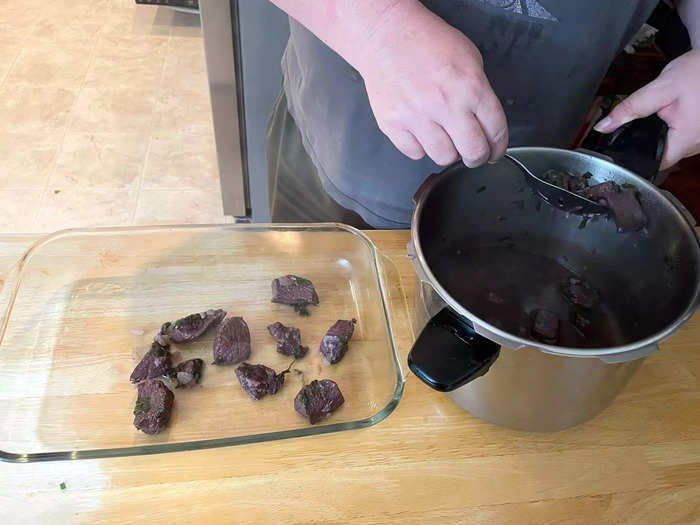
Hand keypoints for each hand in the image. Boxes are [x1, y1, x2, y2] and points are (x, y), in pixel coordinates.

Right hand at [355, 3, 507, 166]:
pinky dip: (421, 147)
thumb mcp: (470, 59)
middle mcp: (445, 104)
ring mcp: (416, 117)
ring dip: (448, 152)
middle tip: (473, 154)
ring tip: (444, 138)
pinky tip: (422, 132)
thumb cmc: (427, 43)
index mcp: (470, 87)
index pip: (496, 131)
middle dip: (477, 157)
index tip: (494, 151)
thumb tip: (485, 125)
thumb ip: (480, 93)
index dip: (498, 148)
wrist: (386, 36)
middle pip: (472, 152)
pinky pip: (415, 153)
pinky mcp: (393, 125)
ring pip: (443, 158)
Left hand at [594, 48, 699, 168]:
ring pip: (672, 147)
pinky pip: (681, 139)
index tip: (622, 148)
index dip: (635, 158)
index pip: (654, 164)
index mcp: (687, 140)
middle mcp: (697, 146)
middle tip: (641, 123)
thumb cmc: (698, 71)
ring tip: (658, 117)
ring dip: (661, 135)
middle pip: (662, 155)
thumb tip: (603, 127)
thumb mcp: (661, 88)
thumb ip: (631, 108)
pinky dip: (671, 130)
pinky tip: (669, 117)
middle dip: (647, 142)